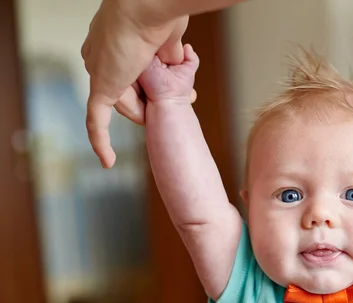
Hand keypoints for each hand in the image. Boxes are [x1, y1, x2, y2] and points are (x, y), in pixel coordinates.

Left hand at [81, 0, 189, 167]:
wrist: (149, 6)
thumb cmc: (161, 12)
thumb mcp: (168, 40)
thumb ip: (169, 54)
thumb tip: (177, 62)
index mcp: (114, 43)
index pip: (130, 75)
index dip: (152, 87)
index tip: (177, 92)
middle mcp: (100, 55)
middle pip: (125, 91)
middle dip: (152, 101)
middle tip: (181, 100)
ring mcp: (98, 71)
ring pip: (122, 104)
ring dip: (146, 109)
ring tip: (167, 104)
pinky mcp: (102, 87)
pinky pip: (96, 120)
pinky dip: (101, 143)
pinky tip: (108, 163)